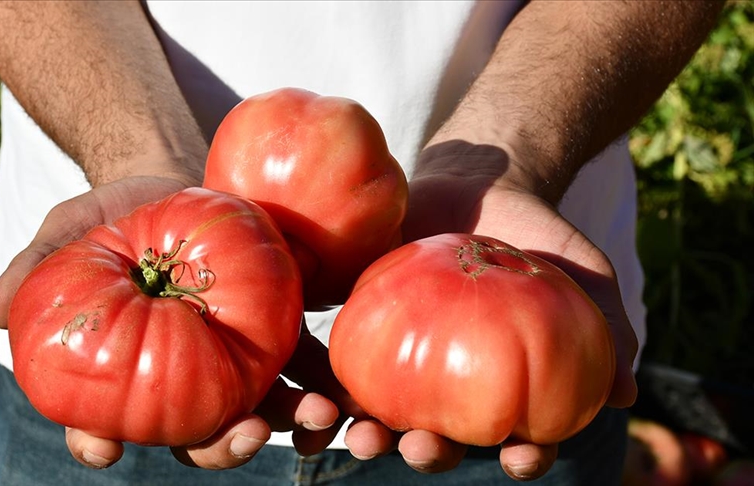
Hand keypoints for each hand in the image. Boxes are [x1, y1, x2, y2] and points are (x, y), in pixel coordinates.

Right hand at [0, 175, 343, 469]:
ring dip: (289, 421)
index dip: (100, 440)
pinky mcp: (273, 329)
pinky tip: (341, 386)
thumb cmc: (112, 215)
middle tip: (246, 435)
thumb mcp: (68, 230)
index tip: (105, 444)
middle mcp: (179, 381)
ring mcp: (229, 360)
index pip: (104, 423)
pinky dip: (321, 380)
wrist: (173, 182)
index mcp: (124, 374)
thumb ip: (37, 268)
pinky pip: (301, 363)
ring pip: (260, 409)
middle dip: (224, 446)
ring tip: (315, 414)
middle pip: (198, 434)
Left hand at [341, 142, 637, 479]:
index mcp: (505, 384)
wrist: (481, 180)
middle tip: (421, 448)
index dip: (521, 456)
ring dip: (369, 434)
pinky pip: (345, 358)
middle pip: (438, 436)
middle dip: (428, 453)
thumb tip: (630, 397)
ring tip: (359, 437)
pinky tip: (318, 394)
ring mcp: (407, 354)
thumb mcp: (584, 274)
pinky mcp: (367, 321)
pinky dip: (330, 382)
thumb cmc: (540, 235)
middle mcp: (453, 381)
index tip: (518, 458)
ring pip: (383, 411)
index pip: (517, 437)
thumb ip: (608, 328)